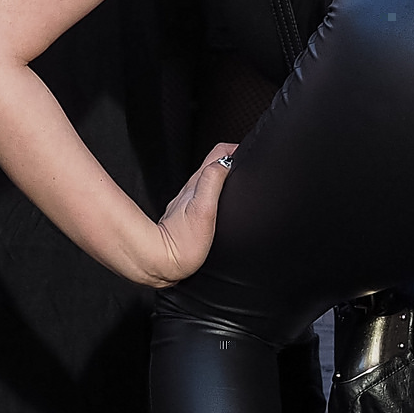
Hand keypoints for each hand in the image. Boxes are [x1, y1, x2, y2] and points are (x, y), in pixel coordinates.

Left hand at [146, 142, 238, 285]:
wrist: (161, 265)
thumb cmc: (181, 244)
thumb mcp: (202, 210)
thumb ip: (212, 182)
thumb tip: (225, 161)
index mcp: (198, 184)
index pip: (218, 153)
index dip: (236, 147)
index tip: (252, 151)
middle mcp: (192, 190)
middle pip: (215, 163)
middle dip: (234, 158)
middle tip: (251, 163)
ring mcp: (189, 202)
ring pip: (211, 179)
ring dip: (227, 174)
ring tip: (242, 180)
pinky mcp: (189, 215)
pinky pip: (207, 194)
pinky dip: (219, 190)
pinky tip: (226, 202)